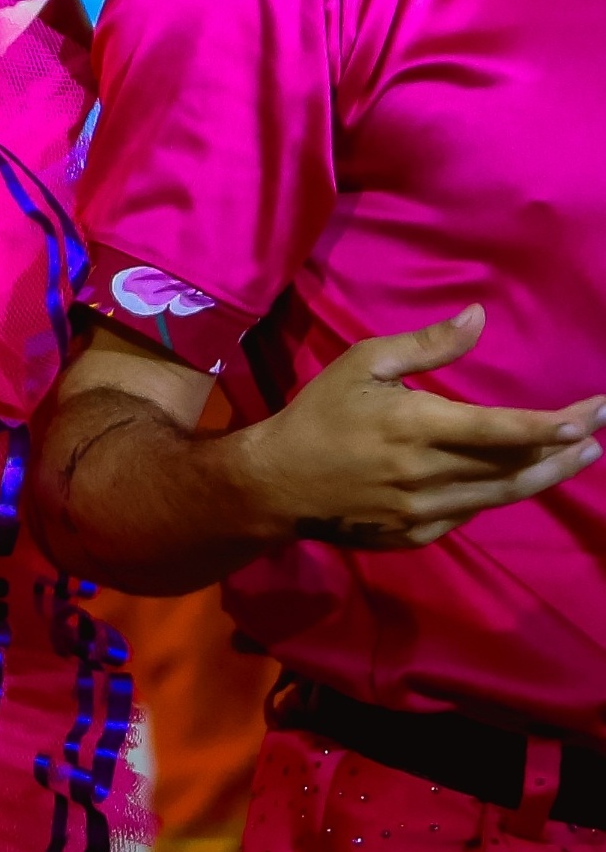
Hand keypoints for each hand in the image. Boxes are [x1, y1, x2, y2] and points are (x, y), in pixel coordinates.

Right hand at [232, 306, 605, 550]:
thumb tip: (477, 317)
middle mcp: (428, 473)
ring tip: (582, 457)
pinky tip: (514, 477)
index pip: (500, 429)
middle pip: (515, 466)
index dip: (550, 425)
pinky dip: (499, 493)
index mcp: (415, 425)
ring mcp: (427, 510)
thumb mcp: (362, 364)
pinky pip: (472, 513)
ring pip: (504, 494)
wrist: (278, 481)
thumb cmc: (320, 414)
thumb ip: (425, 345)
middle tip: (600, 433)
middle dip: (564, 448)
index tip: (592, 415)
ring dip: (548, 475)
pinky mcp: (420, 534)